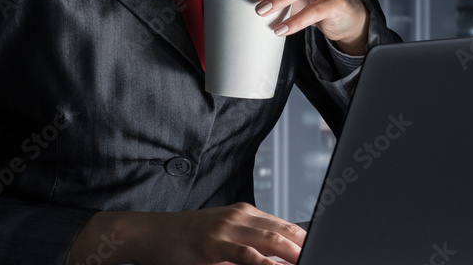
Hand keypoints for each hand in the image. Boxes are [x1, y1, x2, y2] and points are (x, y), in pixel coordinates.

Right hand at [68, 202, 305, 264]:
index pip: (286, 226)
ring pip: (272, 239)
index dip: (307, 241)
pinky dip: (265, 264)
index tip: (322, 251)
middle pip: (286, 231)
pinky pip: (246, 254)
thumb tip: (274, 262)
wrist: (148, 234)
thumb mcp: (220, 240)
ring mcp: (227, 227)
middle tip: (325, 256)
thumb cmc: (183, 241)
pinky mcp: (213, 242)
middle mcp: (240, 215)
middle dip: (306, 248)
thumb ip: (248, 248)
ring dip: (294, 254)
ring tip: (310, 261)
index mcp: (245, 213)